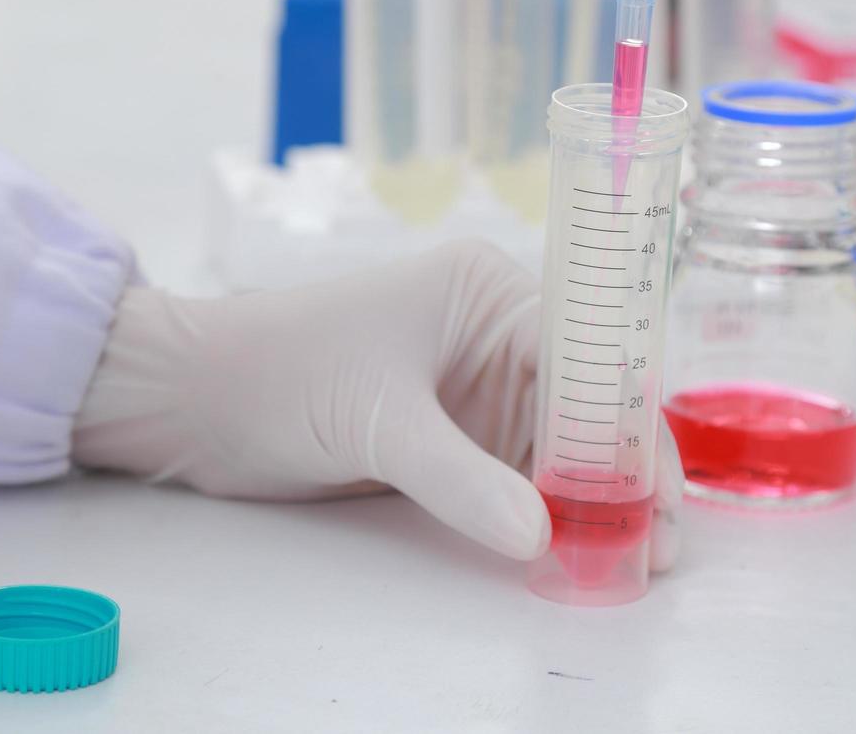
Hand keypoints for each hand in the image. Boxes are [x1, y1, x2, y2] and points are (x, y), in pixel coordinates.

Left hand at [74, 241, 681, 566]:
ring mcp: (476, 389)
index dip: (631, 424)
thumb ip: (462, 480)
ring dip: (594, 502)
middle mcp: (495, 335)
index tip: (659, 494)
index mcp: (487, 293)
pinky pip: (520, 475)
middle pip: (588, 406)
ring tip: (635, 563)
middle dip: (625, 474)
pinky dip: (548, 512)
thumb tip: (542, 538)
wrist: (196, 401)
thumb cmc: (281, 372)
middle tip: (659, 548)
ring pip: (561, 447)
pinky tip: (577, 552)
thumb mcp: (379, 420)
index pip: (590, 355)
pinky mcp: (455, 438)